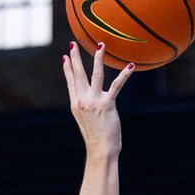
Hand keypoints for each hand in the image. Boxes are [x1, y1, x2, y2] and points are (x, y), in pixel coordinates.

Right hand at [63, 42, 132, 160]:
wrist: (100, 150)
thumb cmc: (97, 139)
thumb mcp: (88, 121)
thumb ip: (87, 109)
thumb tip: (91, 103)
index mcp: (76, 104)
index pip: (71, 82)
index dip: (68, 69)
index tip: (65, 57)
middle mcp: (82, 101)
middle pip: (78, 75)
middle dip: (75, 58)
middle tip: (73, 43)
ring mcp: (93, 102)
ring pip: (95, 74)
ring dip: (98, 58)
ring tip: (100, 45)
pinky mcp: (106, 105)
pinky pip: (116, 86)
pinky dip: (124, 75)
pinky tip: (129, 66)